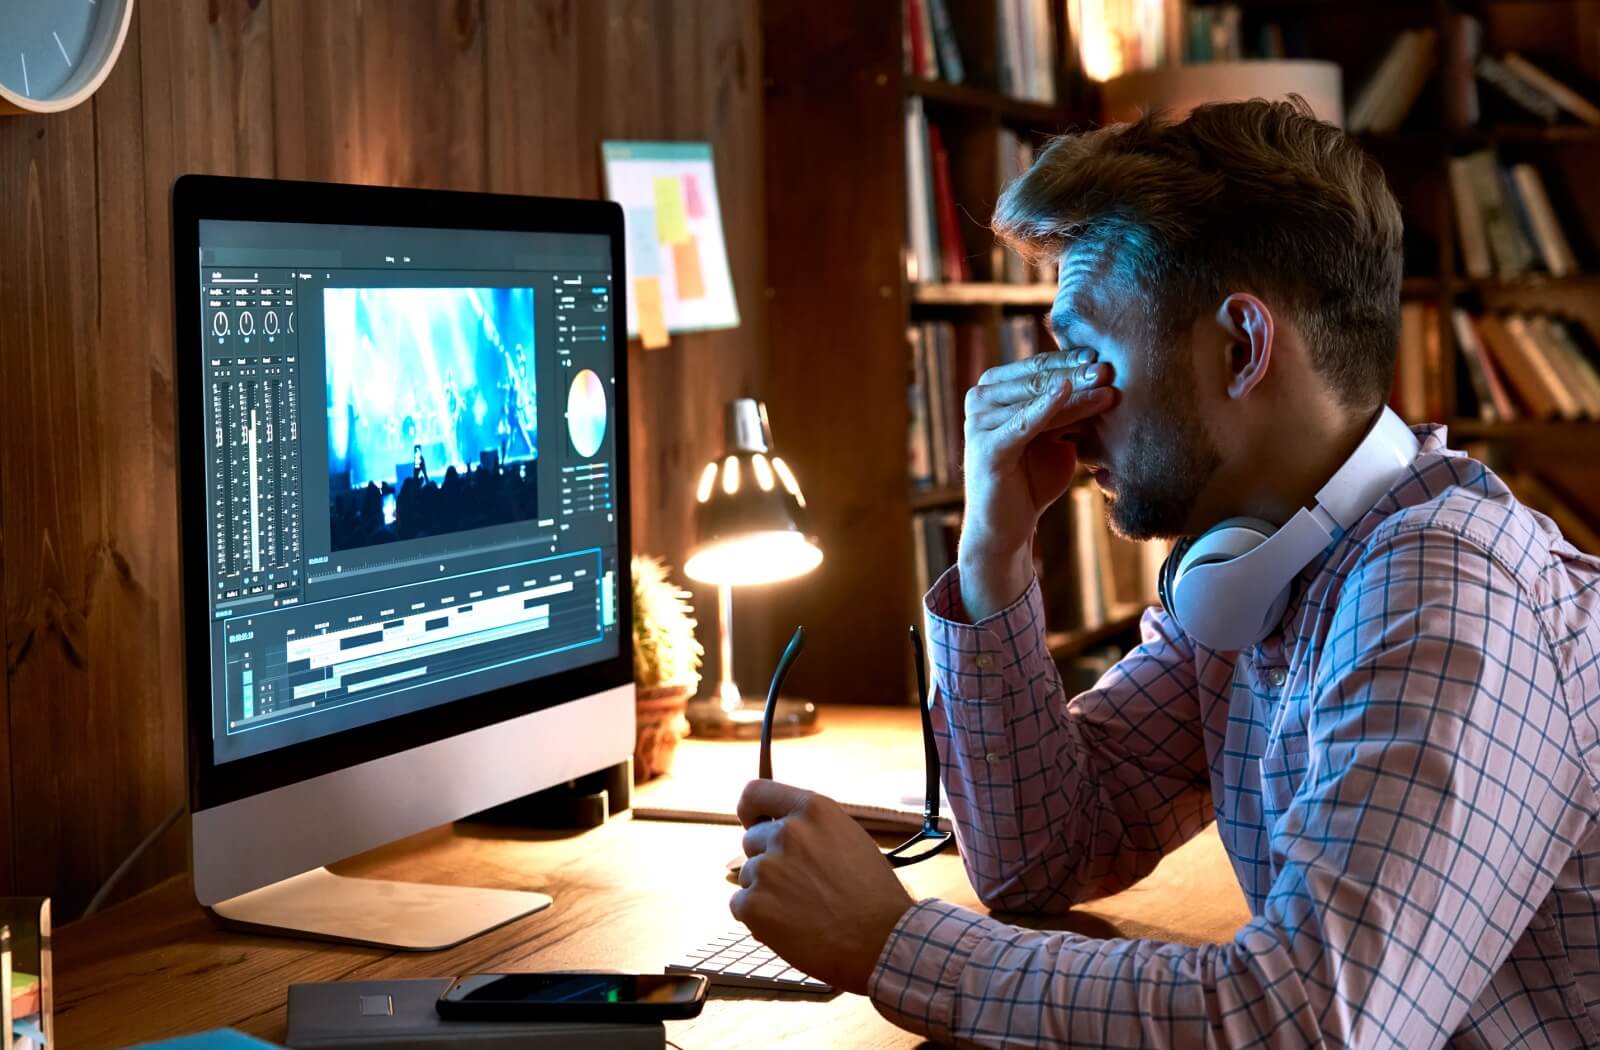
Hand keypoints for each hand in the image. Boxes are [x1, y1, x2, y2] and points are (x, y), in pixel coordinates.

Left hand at [731, 779, 915, 994]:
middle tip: (796, 886)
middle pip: (752, 840)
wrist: (882, 941)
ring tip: (802, 910)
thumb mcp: (848, 839)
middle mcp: (787, 832)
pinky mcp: (754, 904)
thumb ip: (812, 829)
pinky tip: (788, 927)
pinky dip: (758, 919)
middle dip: (768, 860)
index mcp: (813, 810)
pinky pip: (740, 906)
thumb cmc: (873, 895)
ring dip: (766, 892)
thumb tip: (781, 829)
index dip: (750, 811)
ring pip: (748, 876)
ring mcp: (767, 868)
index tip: (752, 823)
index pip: (756, 793)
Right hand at [958, 349, 1115, 619]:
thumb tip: (1105, 378)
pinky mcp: (986, 447)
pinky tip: (1065, 392)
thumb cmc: (1031, 479)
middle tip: (1110, 368)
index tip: (1104, 355)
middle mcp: (980, 399)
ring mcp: (979, 422)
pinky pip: (1022, 423)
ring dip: (1073, 392)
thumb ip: (1069, 410)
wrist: (1008, 526)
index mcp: (994, 390)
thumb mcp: (1056, 437)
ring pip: (1035, 400)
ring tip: (1105, 386)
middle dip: (1075, 374)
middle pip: (1037, 380)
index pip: (1038, 367)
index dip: (1071, 360)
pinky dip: (1044, 408)